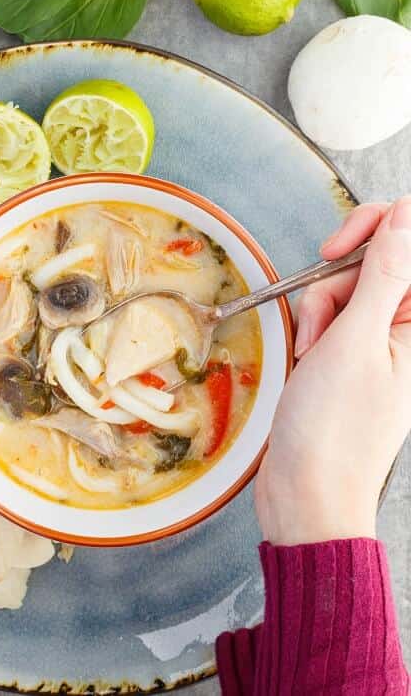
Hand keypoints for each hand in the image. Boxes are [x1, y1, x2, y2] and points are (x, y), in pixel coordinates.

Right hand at [255, 198, 410, 544]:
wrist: (307, 492)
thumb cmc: (334, 429)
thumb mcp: (356, 339)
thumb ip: (384, 271)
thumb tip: (406, 215)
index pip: (410, 243)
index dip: (373, 231)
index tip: (337, 250)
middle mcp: (408, 329)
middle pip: (374, 261)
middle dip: (336, 281)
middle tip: (323, 319)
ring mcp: (380, 341)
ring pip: (346, 286)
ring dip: (319, 310)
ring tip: (312, 353)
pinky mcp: (353, 353)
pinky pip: (331, 314)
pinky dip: (313, 329)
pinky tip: (307, 358)